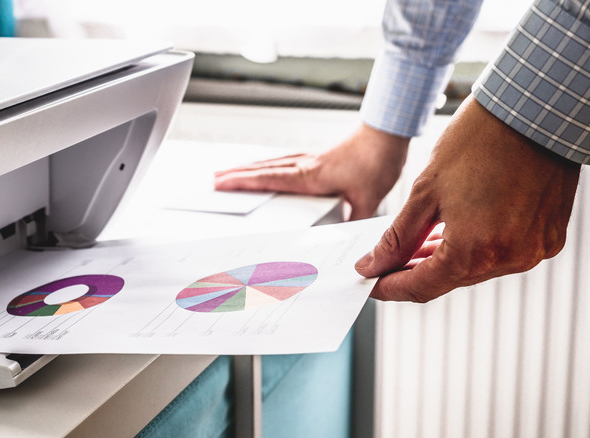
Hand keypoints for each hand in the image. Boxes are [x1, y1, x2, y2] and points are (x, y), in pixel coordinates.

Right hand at [213, 124, 409, 219]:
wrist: (386, 131)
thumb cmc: (377, 160)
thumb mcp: (368, 198)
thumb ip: (354, 221)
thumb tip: (349, 245)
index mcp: (310, 176)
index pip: (269, 179)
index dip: (243, 182)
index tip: (221, 184)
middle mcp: (305, 165)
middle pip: (262, 169)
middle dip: (236, 174)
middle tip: (213, 179)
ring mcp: (309, 159)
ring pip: (271, 163)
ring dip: (248, 168)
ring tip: (228, 172)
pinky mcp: (317, 156)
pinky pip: (283, 161)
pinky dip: (267, 164)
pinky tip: (264, 167)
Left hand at [355, 98, 580, 301]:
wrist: (533, 110)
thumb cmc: (479, 142)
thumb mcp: (425, 192)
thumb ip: (397, 237)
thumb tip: (373, 264)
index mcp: (476, 251)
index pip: (421, 287)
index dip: (389, 286)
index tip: (369, 281)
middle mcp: (509, 259)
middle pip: (448, 280)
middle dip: (413, 272)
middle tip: (386, 261)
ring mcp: (533, 249)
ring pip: (475, 268)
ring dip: (442, 260)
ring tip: (414, 245)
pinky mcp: (547, 236)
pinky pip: (501, 253)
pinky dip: (474, 247)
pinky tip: (450, 232)